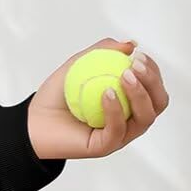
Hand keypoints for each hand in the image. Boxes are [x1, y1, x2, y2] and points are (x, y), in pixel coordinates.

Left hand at [27, 40, 167, 160]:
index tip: (139, 55)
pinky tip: (106, 92)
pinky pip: (117, 130)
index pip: (154, 88)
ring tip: (124, 75)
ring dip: (139, 94)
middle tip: (135, 65)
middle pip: (158, 103)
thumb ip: (103, 51)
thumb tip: (131, 44)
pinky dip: (115, 110)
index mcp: (129, 103)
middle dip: (153, 82)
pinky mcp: (105, 146)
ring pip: (145, 118)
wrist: (32, 121)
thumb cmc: (57, 95)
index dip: (153, 71)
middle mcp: (129, 120)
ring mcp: (119, 135)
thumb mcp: (78, 64)